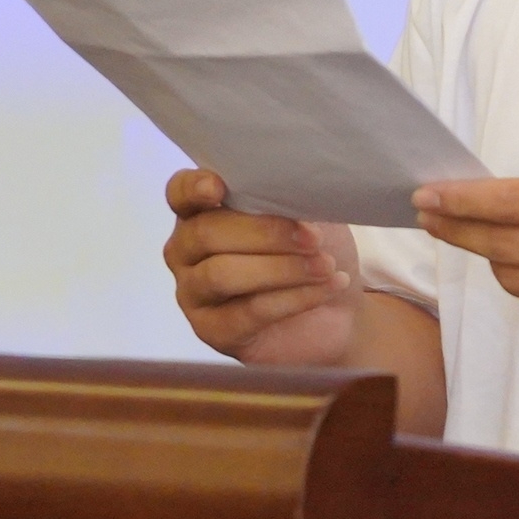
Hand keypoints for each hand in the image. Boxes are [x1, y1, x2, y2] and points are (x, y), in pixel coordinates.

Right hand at [162, 168, 360, 365]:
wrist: (338, 310)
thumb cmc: (313, 250)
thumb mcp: (305, 213)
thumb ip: (284, 197)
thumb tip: (288, 187)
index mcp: (201, 212)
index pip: (180, 193)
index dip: (193, 188)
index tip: (218, 187)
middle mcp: (186, 251)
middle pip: (206, 233)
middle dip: (264, 233)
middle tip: (313, 237)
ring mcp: (193, 294)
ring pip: (222, 275)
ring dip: (281, 268)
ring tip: (325, 265)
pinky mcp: (213, 332)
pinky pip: (248, 312)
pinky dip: (295, 298)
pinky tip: (328, 286)